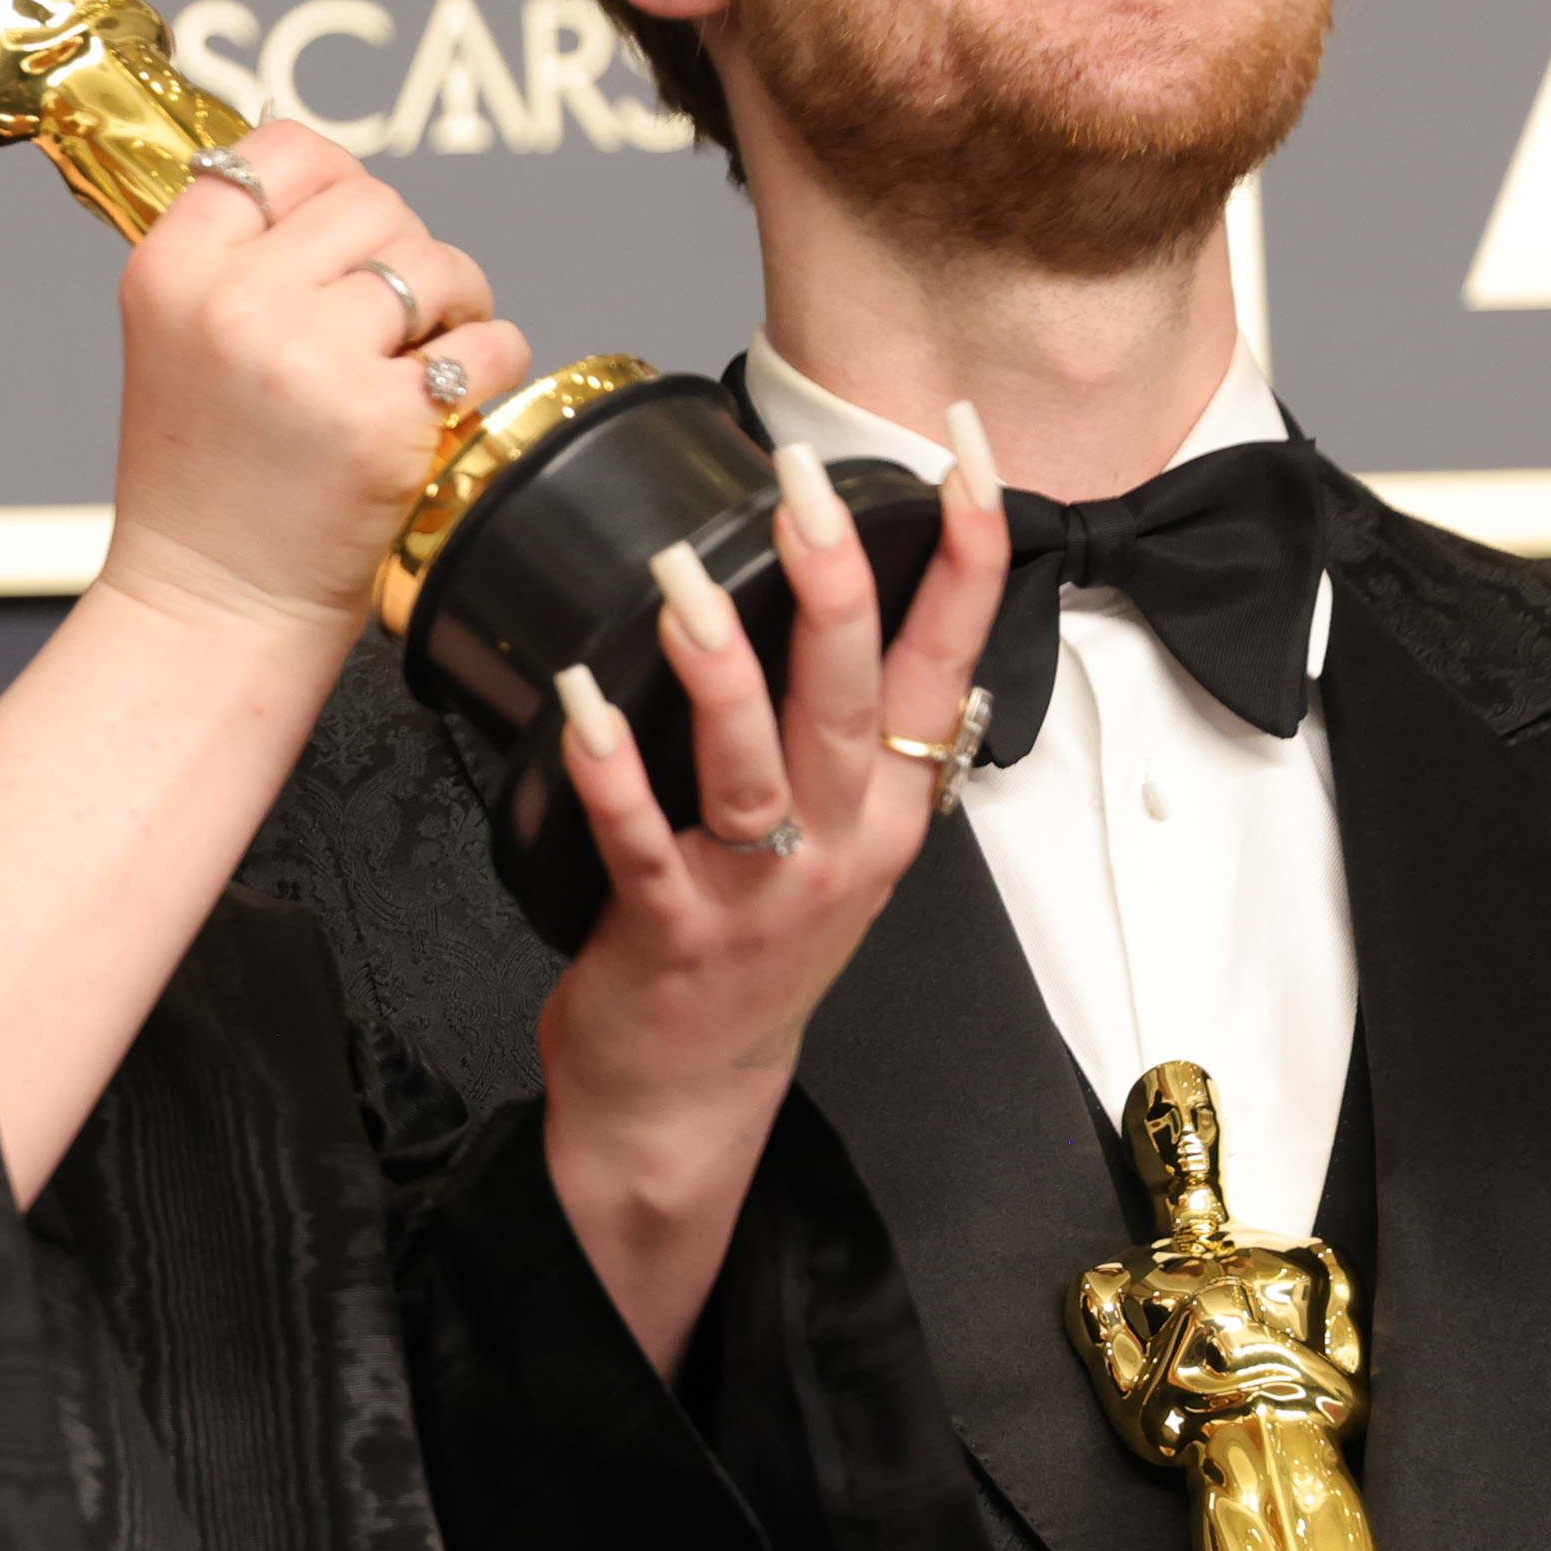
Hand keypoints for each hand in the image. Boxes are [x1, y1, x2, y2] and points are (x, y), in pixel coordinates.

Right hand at [88, 124, 522, 646]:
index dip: (332, 182)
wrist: (210, 606)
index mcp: (172, 272)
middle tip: (393, 316)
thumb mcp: (175, 345)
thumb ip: (236, 261)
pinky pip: (485, 344)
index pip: (279, 154)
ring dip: (453, 303)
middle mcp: (235, 305)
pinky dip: (489, 363)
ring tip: (422, 354)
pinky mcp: (381, 420)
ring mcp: (311, 360)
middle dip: (401, 251)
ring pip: (435, 263)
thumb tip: (333, 186)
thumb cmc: (202, 488)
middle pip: (373, 202)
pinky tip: (449, 397)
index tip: (348, 231)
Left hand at [535, 424, 1006, 1367]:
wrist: (689, 1096)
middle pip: (858, 699)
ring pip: (756, 765)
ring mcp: (759, 893)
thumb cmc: (751, 950)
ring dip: (721, 668)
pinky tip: (580, 704)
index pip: (948, 660)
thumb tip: (839, 586)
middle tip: (808, 486)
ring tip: (685, 576)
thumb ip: (850, 733)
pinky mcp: (670, 931)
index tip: (969, 454)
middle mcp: (843, 843)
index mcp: (892, 806)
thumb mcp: (838, 842)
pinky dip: (611, 769)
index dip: (968, 555)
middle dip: (838, 585)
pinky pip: (641, 838)